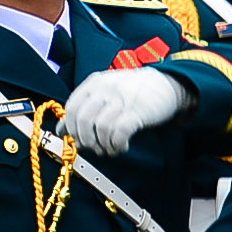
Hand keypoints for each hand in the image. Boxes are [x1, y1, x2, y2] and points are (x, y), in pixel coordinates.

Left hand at [62, 68, 188, 154]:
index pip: (72, 108)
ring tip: (109, 148)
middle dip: (85, 140)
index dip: (71, 127)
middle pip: (83, 120)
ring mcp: (121, 99)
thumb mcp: (107, 91)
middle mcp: (105, 89)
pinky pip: (119, 132)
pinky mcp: (137, 111)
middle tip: (93, 148)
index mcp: (94, 83)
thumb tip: (62, 129)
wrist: (169, 83)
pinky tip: (121, 146)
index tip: (77, 138)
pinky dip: (117, 144)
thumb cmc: (136, 89)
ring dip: (102, 144)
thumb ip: (85, 106)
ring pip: (99, 128)